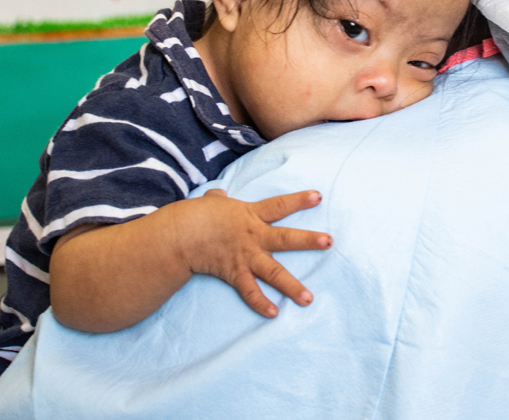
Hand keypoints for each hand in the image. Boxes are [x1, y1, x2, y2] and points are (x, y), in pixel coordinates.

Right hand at [172, 188, 330, 317]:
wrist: (179, 234)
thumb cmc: (195, 216)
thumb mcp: (209, 203)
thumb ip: (217, 199)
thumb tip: (217, 194)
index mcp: (250, 215)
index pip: (279, 205)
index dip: (299, 201)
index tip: (318, 197)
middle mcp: (253, 236)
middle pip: (286, 238)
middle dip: (308, 240)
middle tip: (329, 241)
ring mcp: (245, 256)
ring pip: (273, 272)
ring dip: (292, 286)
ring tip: (309, 298)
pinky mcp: (235, 273)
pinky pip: (250, 291)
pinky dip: (260, 303)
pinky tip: (274, 314)